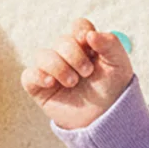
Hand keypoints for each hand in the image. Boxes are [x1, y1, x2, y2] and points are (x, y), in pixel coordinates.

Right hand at [21, 18, 135, 130]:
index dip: (81, 31)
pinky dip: (38, 75)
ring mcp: (52, 71)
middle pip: (62, 41)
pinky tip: (51, 82)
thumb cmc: (114, 92)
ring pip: (43, 55)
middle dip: (74, 54)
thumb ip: (111, 44)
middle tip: (87, 72)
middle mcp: (67, 56)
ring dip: (58, 66)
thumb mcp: (120, 66)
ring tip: (73, 82)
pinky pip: (28, 75)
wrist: (106, 121)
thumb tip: (89, 34)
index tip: (88, 42)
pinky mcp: (40, 88)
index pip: (78, 27)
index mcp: (87, 47)